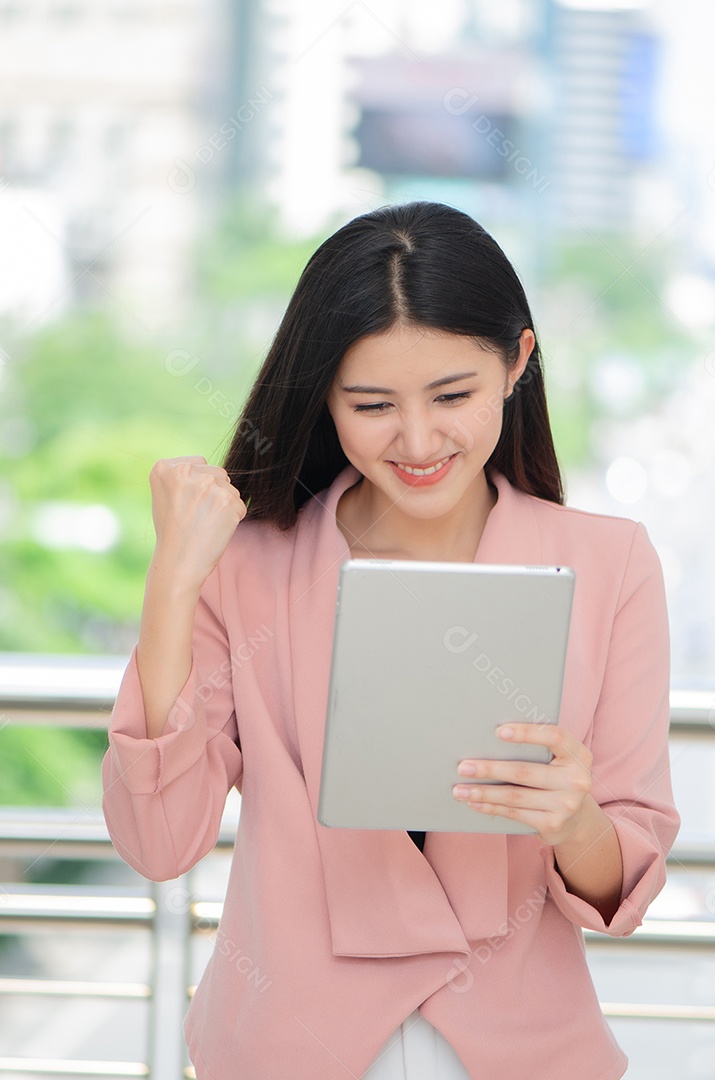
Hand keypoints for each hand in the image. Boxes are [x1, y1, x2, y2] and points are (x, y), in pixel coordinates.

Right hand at [148, 456, 246, 588]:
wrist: (178, 563)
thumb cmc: (172, 532)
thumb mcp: (164, 496)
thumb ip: (182, 476)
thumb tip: (208, 467)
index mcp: (164, 467)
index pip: (199, 463)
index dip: (196, 487)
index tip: (184, 505)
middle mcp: (185, 471)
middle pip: (217, 473)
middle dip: (212, 493)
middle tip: (196, 517)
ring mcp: (207, 485)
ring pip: (230, 489)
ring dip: (223, 505)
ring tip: (204, 524)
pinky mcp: (226, 500)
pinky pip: (239, 505)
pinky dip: (232, 518)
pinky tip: (215, 530)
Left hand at [452, 723, 592, 845]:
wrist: (577, 819)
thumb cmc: (557, 777)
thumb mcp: (558, 760)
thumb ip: (538, 747)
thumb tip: (489, 737)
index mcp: (578, 755)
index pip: (554, 737)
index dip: (526, 733)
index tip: (498, 731)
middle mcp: (576, 780)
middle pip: (525, 771)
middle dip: (489, 769)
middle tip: (462, 766)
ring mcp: (566, 805)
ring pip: (515, 796)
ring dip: (483, 792)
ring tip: (459, 788)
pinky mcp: (553, 824)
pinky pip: (514, 813)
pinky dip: (490, 807)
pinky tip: (474, 802)